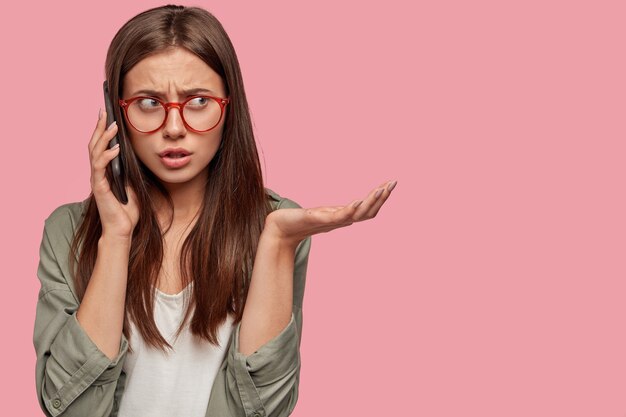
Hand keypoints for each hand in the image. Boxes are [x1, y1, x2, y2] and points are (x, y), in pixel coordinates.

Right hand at [88, 109, 139, 238]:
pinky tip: (115, 149)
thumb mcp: (134, 184)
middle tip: (104, 111)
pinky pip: (100, 168)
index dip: (103, 130)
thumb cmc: (128, 210)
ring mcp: (97, 180)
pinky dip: (107, 157)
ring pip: (95, 153)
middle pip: (94, 144)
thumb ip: (133, 170)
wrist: (122, 230)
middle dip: (100, 127)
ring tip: (113, 125)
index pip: (101, 145)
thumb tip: (140, 155)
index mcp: (106, 171)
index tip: (108, 114)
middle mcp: (98, 173)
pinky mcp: (99, 188)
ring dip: (104, 138)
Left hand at [264, 180, 397, 247]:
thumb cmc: (299, 221)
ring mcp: (332, 222)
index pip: (369, 209)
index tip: (390, 184)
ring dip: (371, 201)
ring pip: (358, 214)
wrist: (279, 230)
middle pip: (369, 212)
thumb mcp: (322, 214)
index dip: (381, 198)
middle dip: (382, 197)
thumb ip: (336, 212)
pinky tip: (357, 201)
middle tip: (393, 183)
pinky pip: (339, 216)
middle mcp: (341, 220)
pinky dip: (350, 210)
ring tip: (382, 189)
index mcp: (343, 217)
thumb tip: (346, 207)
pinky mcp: (320, 220)